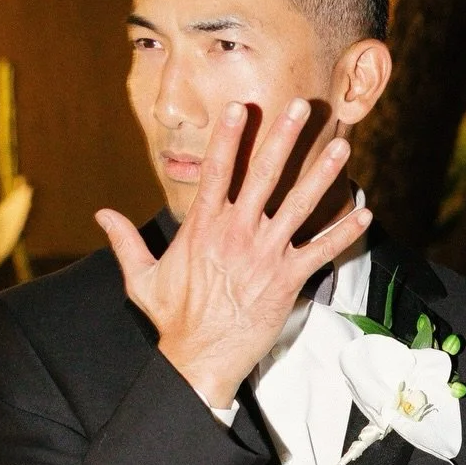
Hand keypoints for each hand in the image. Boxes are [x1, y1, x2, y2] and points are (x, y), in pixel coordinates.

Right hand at [95, 98, 370, 408]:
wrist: (199, 358)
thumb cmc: (172, 320)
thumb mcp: (141, 277)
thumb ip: (125, 241)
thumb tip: (100, 214)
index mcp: (204, 227)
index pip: (218, 171)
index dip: (230, 137)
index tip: (241, 107)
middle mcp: (237, 233)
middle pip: (264, 175)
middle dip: (284, 138)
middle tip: (301, 106)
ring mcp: (265, 255)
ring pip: (299, 205)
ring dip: (322, 173)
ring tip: (342, 145)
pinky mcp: (287, 280)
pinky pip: (321, 251)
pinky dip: (344, 233)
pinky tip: (364, 214)